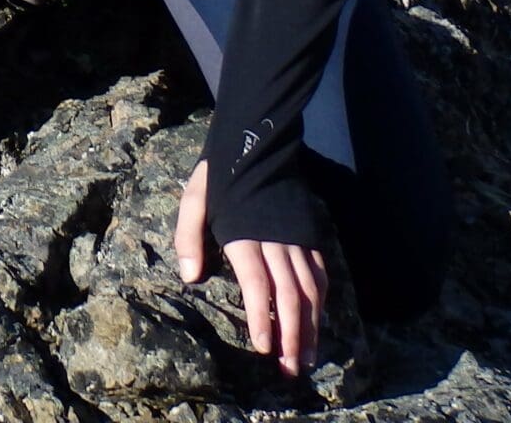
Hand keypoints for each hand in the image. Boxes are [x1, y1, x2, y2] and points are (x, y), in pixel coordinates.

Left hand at [175, 158, 327, 378]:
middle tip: (289, 368)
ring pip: (310, 289)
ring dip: (310, 325)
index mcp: (245, 234)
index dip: (262, 318)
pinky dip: (321, 300)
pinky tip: (318, 321)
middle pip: (289, 295)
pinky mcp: (309, 233)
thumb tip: (189, 277)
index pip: (258, 284)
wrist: (256, 142)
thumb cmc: (219, 176)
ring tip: (306, 357)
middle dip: (291, 335)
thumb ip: (188, 237)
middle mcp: (276, 240)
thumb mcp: (193, 199)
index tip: (264, 348)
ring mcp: (296, 238)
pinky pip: (320, 272)